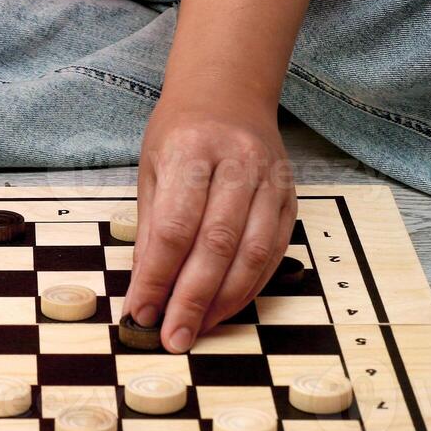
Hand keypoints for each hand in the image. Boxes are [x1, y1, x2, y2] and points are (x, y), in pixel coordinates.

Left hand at [122, 94, 297, 352]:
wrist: (229, 93)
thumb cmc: (181, 132)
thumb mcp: (151, 169)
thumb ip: (151, 227)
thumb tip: (146, 290)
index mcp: (191, 151)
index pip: (174, 227)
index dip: (156, 277)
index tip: (140, 313)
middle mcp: (237, 163)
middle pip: (216, 245)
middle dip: (191, 299)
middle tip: (171, 337)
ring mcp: (270, 181)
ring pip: (252, 253)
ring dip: (223, 301)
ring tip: (196, 330)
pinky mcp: (290, 197)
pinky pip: (274, 252)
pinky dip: (249, 287)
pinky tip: (225, 308)